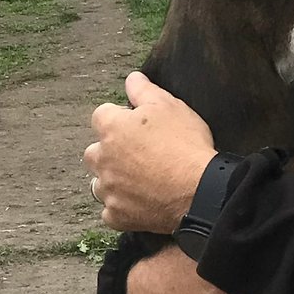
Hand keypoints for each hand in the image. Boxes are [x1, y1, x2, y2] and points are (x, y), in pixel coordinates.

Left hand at [85, 71, 215, 233]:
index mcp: (111, 128)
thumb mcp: (169, 105)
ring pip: (99, 183)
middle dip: (109, 150)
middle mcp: (103, 159)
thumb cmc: (185, 144)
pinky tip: (140, 202)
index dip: (119, 117)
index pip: (101, 115)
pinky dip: (121, 206)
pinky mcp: (117, 216)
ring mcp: (108, 190)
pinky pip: (110, 211)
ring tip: (138, 179)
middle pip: (94, 152)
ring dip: (112, 179)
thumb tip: (131, 78)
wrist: (199, 191)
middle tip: (137, 153)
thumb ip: (143, 89)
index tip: (137, 124)